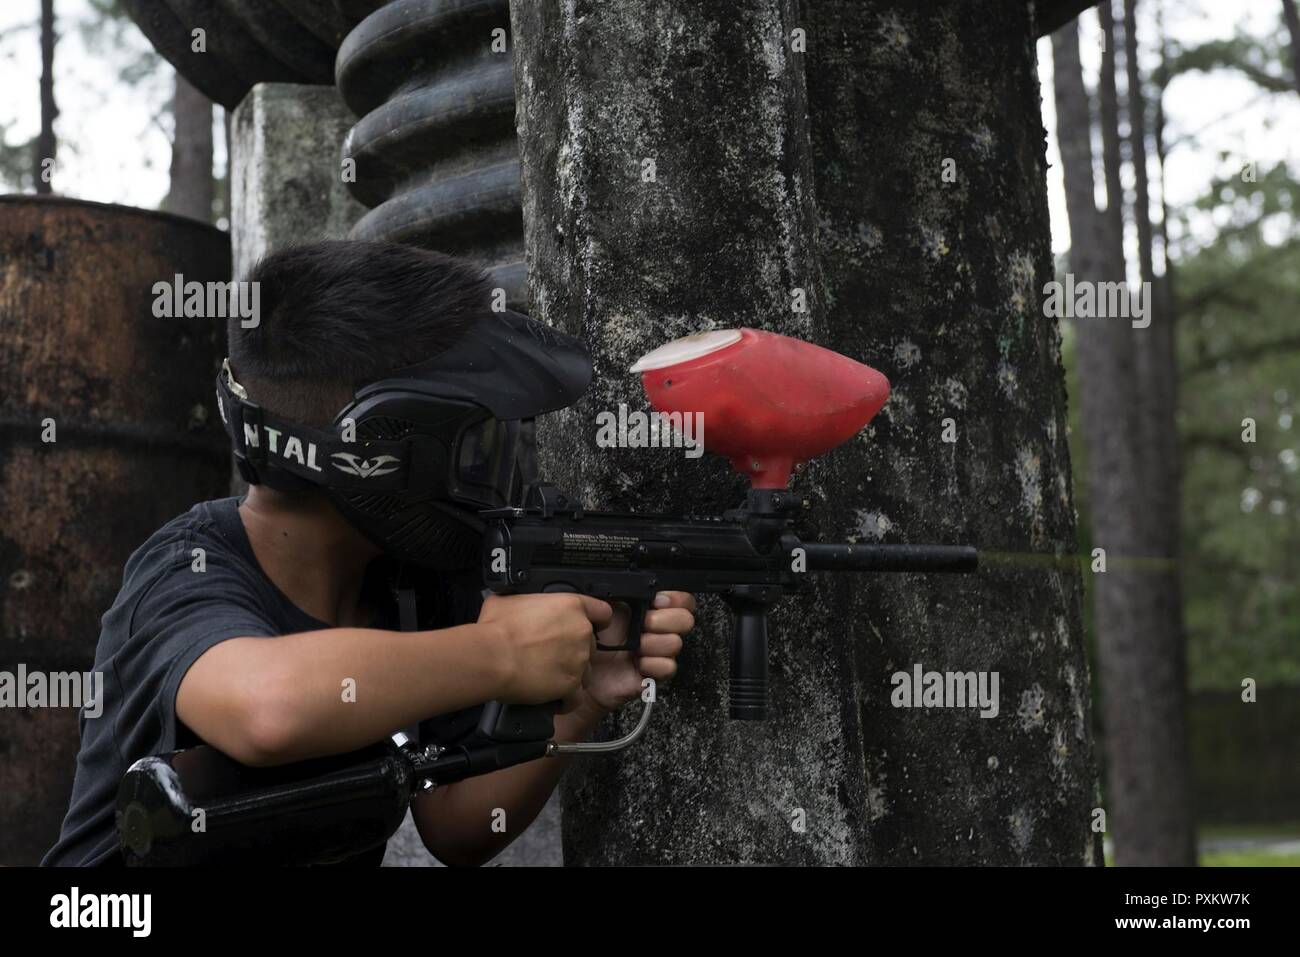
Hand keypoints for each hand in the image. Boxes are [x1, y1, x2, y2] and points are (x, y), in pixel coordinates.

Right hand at [478, 593, 612, 703]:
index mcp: (570, 606)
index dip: (598, 621)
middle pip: (590, 645)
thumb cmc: (497, 628)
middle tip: (551, 655)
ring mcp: (578, 660)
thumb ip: (525, 601)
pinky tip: (552, 700)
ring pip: (585, 672)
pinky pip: (575, 697)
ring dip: (570, 676)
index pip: (602, 612)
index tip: (594, 626)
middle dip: (574, 652)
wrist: (492, 657)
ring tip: (548, 678)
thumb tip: (514, 604)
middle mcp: (580, 632)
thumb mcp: (508, 600)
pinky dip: (565, 701)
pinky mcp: (571, 685)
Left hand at [581, 591, 695, 712]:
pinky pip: (669, 667)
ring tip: (635, 647)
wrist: (577, 665)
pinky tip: (637, 663)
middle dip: (665, 621)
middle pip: (686, 620)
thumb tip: (638, 580)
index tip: (657, 602)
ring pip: (676, 643)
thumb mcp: (600, 602)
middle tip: (644, 624)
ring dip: (653, 644)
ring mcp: (657, 652)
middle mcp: (657, 629)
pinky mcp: (654, 674)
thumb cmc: (587, 633)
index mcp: (648, 607)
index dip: (675, 599)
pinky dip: (652, 665)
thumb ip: (622, 587)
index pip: (681, 599)